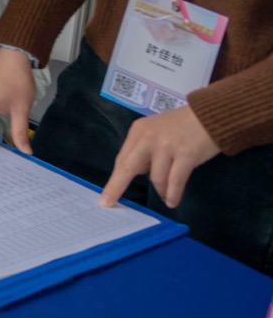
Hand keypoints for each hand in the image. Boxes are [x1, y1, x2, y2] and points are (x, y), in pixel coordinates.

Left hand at [99, 104, 220, 208]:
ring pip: (156, 178)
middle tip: (109, 202)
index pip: (122, 159)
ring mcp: (167, 146)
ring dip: (161, 192)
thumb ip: (145, 150)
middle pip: (128, 167)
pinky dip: (173, 194)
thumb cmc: (182, 126)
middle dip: (117, 186)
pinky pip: (175, 181)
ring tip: (166, 198)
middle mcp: (149, 137)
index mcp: (138, 131)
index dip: (114, 179)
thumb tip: (139, 172)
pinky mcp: (186, 154)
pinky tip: (173, 201)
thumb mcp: (156, 131)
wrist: (211, 115)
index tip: (105, 194)